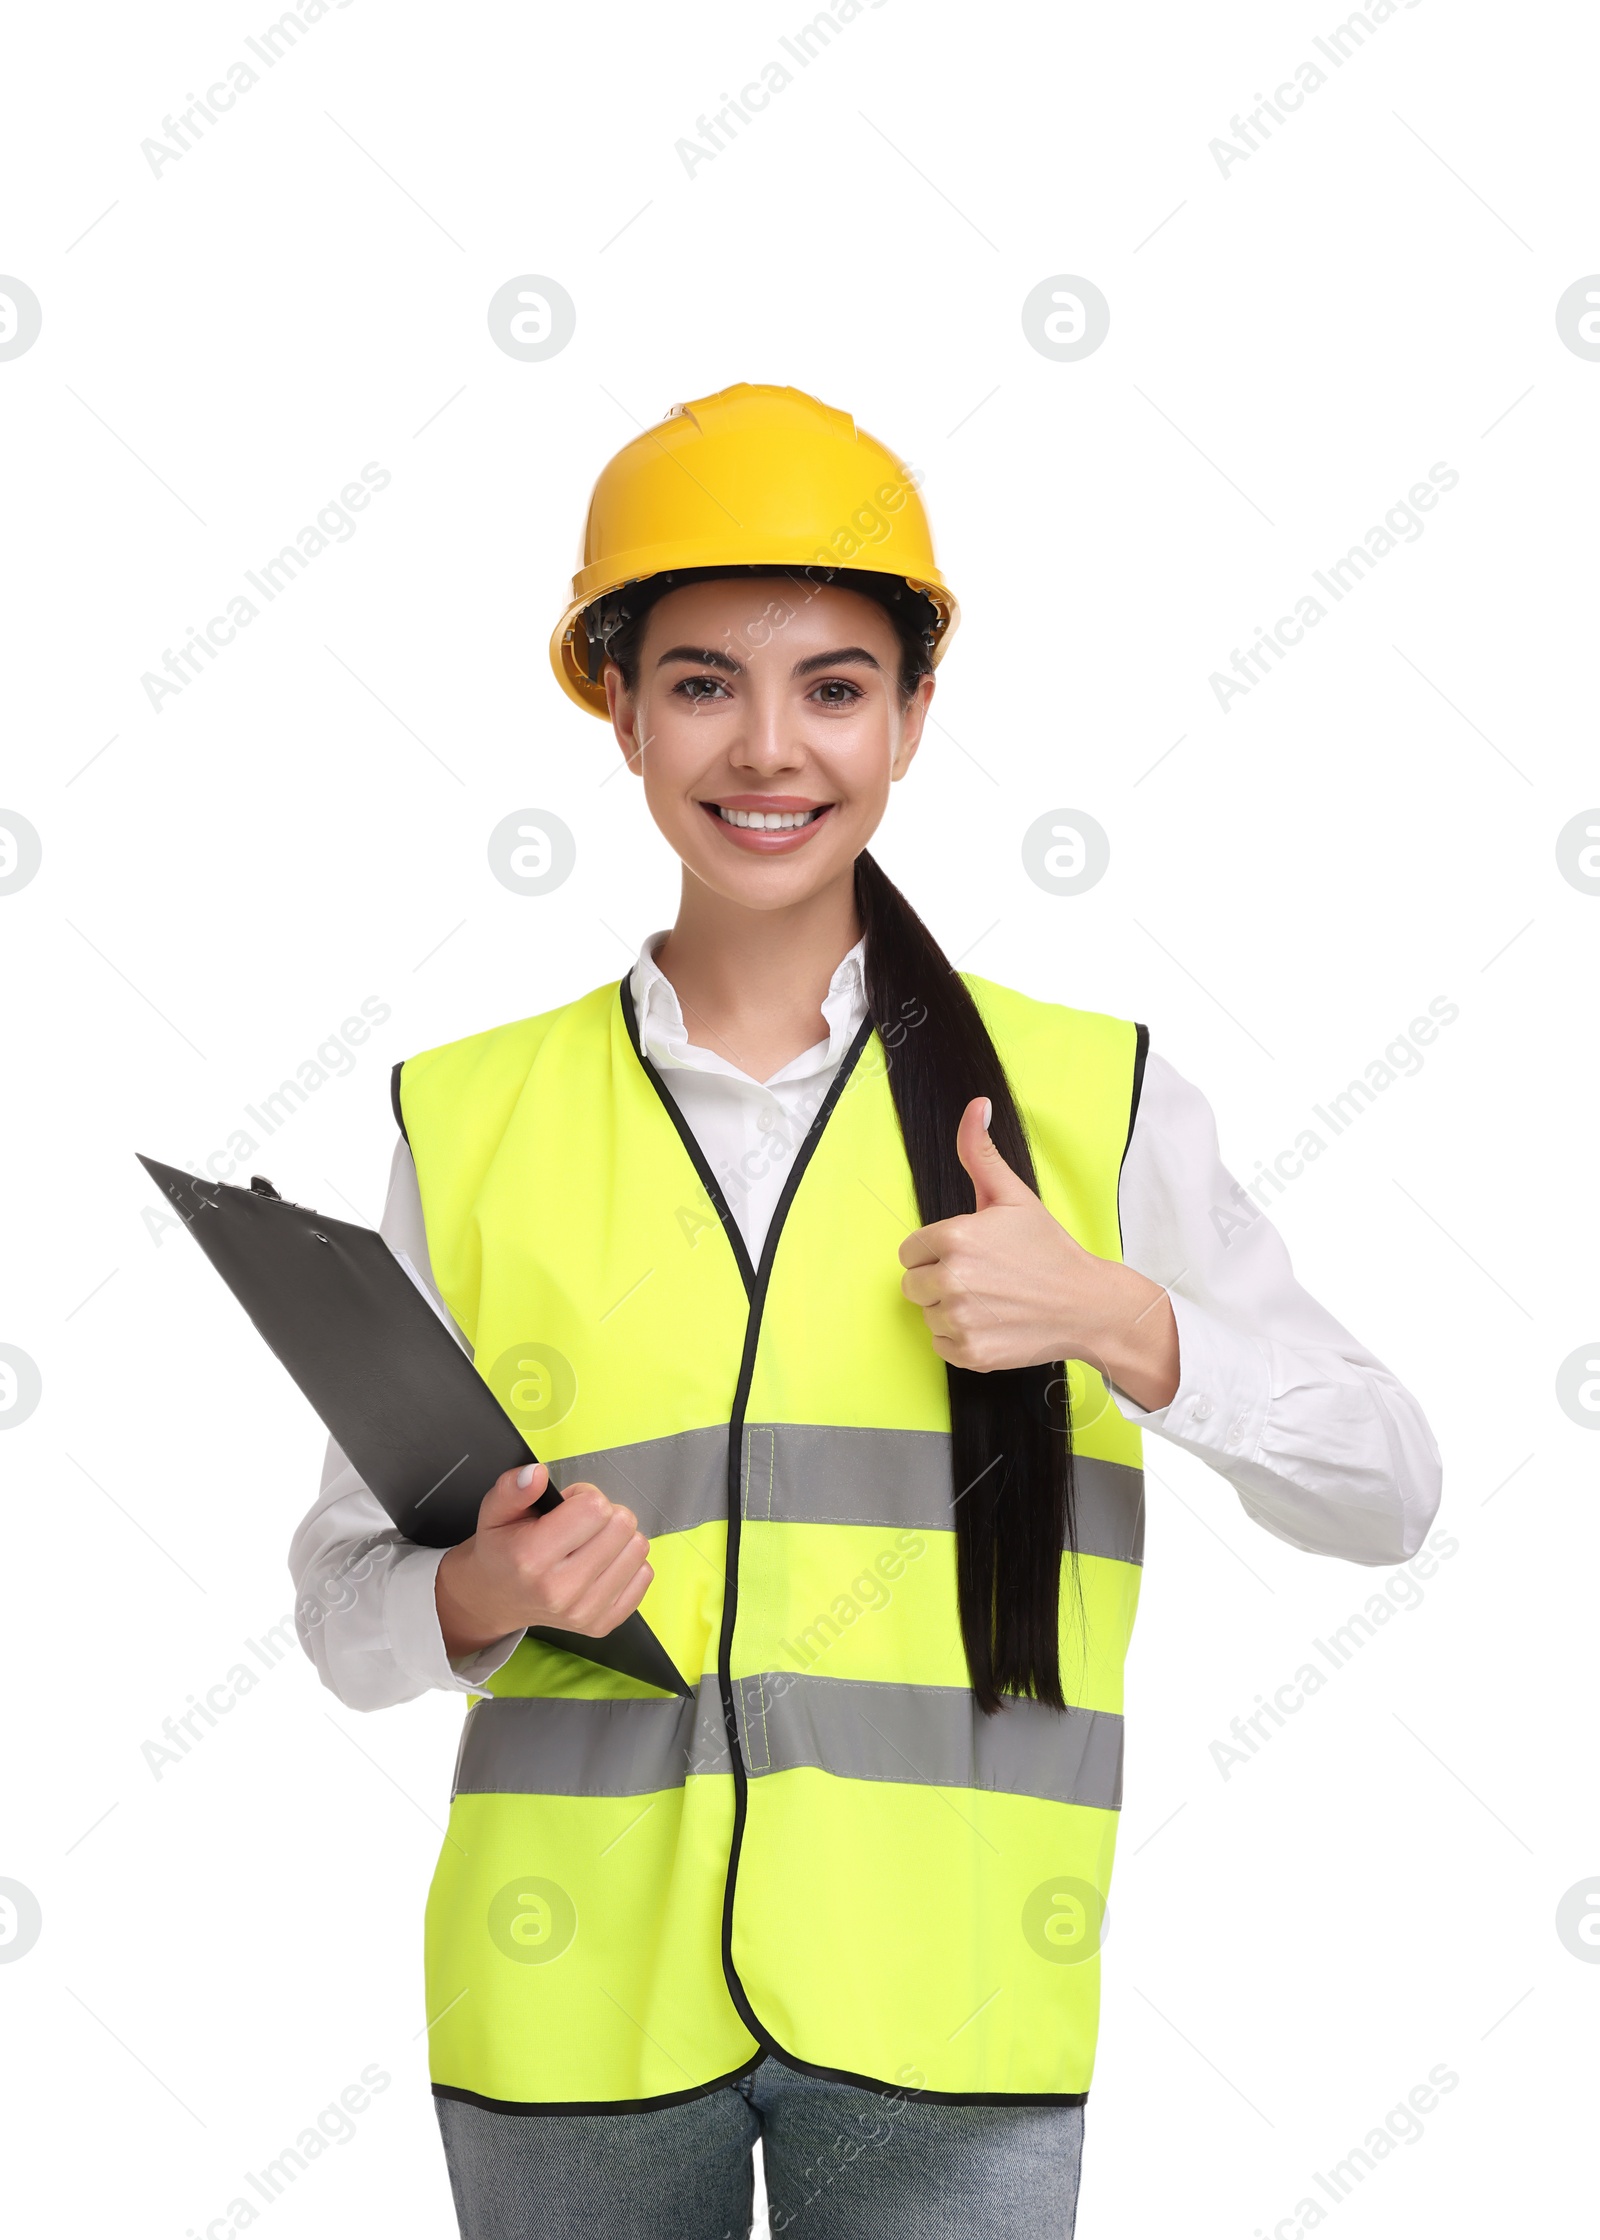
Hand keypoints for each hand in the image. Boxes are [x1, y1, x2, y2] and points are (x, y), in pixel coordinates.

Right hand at [434, 1463, 653, 1661]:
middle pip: (622, 1526)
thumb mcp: (495, 1512)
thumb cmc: (502, 1551)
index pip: (595, 1508)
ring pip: (638, 1548)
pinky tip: (600, 1564)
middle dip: (604, 1514)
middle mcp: (559, 1590)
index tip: (568, 1506)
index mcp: (531, 1558)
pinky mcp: (602, 1623)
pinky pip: (644, 1576)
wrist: (497, 1599)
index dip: (584, 1496)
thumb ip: (513, 1487)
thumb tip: (536, 1473)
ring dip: (618, 1538)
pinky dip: (627, 1563)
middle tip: (579, 1525)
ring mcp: (583, 1611)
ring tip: (589, 1543)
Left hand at [897, 1097, 1180, 1410]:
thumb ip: (981, 1153)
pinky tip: (992, 1323)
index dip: (936, 1252)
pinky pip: (940, 1344)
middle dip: (939, 1280)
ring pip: (928, 1314)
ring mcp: (961, 1320)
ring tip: (992, 1300)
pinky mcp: (970, 1353)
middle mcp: (952, 1280)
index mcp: (954, 1238)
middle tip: (983, 1278)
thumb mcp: (1014, 1196)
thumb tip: (975, 1106)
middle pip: (913, 1284)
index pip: (910, 1251)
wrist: (1088, 1305)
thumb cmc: (1049, 1250)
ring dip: (951, 1310)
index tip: (970, 1254)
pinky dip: (961, 1338)